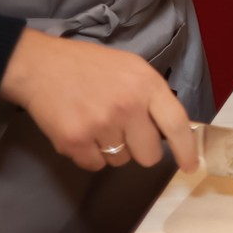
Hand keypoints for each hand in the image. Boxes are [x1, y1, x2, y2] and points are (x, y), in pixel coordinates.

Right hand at [0, 29, 199, 172]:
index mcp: (146, 85)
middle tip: (124, 133)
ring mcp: (101, 125)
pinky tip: (81, 130)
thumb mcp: (131, 69)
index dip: (186, 149)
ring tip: (96, 123)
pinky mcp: (75, 141)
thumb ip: (151, 96)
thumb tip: (169, 130)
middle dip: (140, 150)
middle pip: (149, 155)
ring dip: (111, 150)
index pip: (177, 124)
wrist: (41, 66)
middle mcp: (128, 106)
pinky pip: (94, 165)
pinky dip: (88, 154)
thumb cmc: (90, 66)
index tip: (190, 165)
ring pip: (120, 161)